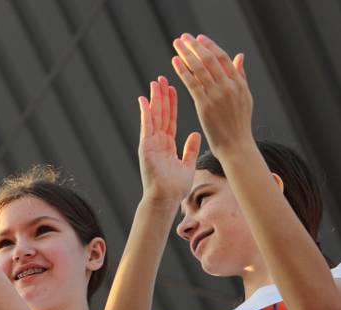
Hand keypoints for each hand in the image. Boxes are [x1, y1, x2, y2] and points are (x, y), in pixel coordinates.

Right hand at [138, 76, 200, 207]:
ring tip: (155, 82)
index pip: (171, 119)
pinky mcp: (146, 146)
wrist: (166, 199)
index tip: (174, 89)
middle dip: (162, 96)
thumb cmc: (175, 187)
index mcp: (168, 145)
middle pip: (161, 114)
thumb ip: (191, 149)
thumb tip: (196, 135)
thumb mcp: (188, 164)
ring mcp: (151, 143)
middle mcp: (158, 141)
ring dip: (154, 99)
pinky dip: (145, 112)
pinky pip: (146, 126)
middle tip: (163, 78)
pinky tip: (144, 99)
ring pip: (153, 116)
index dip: (172, 104)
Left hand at [171, 33, 252, 158]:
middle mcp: (229, 86)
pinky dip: (183, 71)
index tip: (198, 38)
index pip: (223, 58)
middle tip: (184, 37)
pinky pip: (192, 83)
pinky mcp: (205, 106)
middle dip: (195, 45)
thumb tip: (240, 56)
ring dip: (186, 54)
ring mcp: (217, 96)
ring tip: (176, 45)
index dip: (210, 45)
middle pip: (210, 59)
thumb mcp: (245, 97)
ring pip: (200, 68)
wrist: (236, 146)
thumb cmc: (239, 124)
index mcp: (238, 83)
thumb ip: (241, 76)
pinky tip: (175, 62)